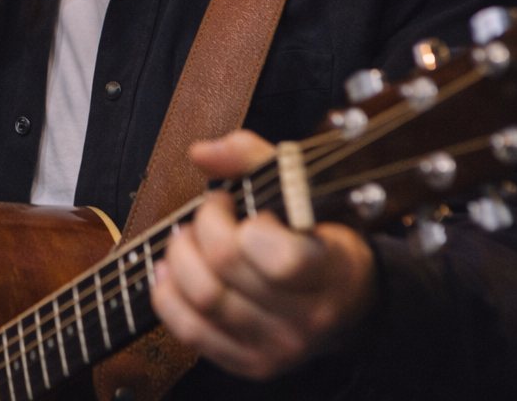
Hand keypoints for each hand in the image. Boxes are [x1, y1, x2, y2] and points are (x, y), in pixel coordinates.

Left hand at [150, 130, 376, 379]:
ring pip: (203, 298)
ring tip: (189, 238)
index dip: (244, 223)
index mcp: (331, 272)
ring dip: (180, 256)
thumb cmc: (320, 238)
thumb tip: (201, 153)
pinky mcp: (251, 363)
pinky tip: (170, 271)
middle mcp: (308, 318)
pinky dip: (167, 296)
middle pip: (226, 268)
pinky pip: (190, 332)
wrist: (348, 304)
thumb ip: (252, 158)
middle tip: (209, 213)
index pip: (278, 257)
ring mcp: (279, 347)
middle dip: (203, 226)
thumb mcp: (302, 189)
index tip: (239, 205)